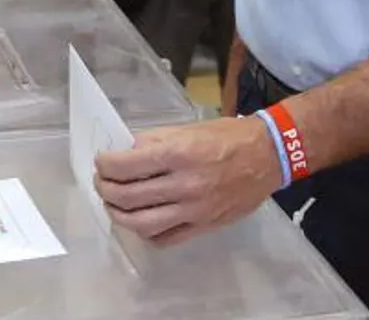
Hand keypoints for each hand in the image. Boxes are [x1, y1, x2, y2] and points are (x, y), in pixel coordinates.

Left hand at [94, 116, 283, 245]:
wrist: (267, 155)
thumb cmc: (227, 136)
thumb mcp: (187, 128)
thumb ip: (154, 141)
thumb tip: (125, 153)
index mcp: (178, 154)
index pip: (126, 166)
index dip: (105, 165)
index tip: (101, 162)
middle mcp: (184, 185)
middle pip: (128, 197)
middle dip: (106, 189)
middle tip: (102, 182)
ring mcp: (194, 210)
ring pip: (142, 224)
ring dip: (119, 215)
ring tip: (114, 204)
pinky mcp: (204, 226)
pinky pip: (165, 239)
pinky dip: (146, 233)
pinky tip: (141, 221)